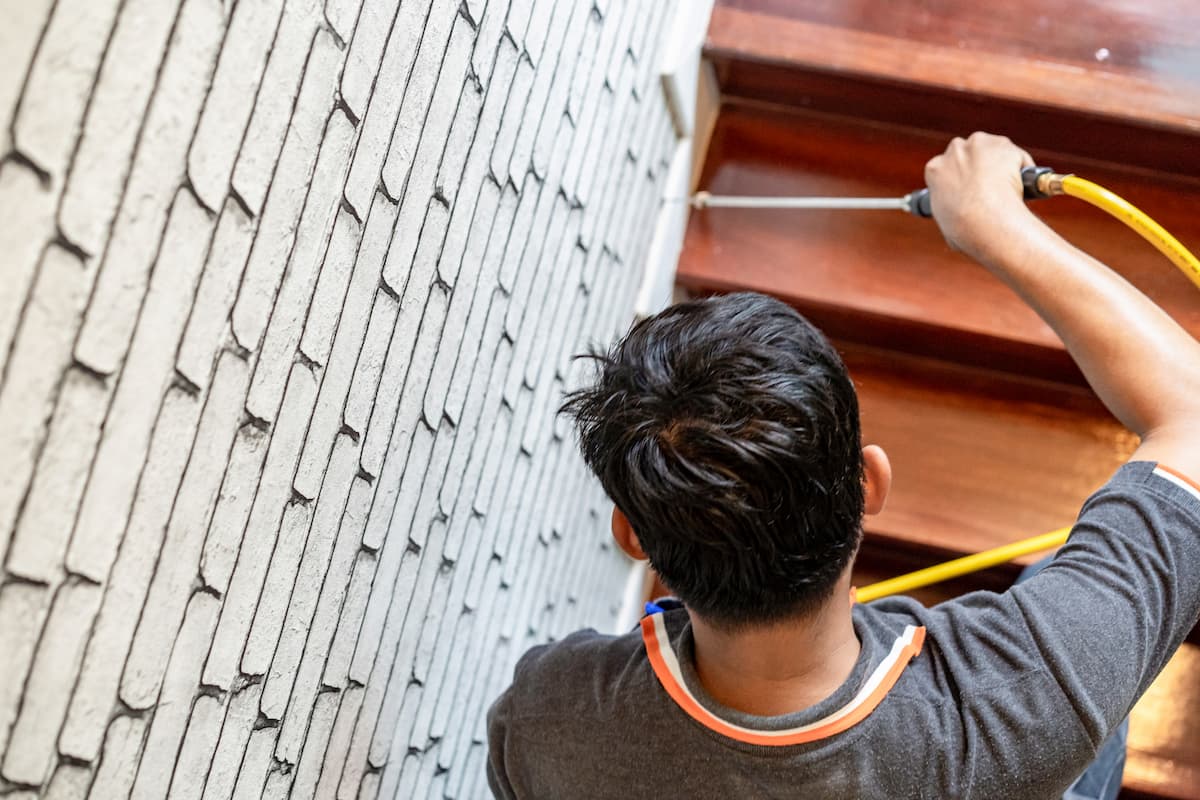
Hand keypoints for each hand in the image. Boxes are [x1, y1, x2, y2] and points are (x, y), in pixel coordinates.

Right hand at [924, 133, 1036, 261]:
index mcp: (935, 169)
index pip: (947, 167)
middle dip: (980, 165)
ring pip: (994, 150)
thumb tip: (960, 224)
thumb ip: (950, 212)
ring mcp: (979, 145)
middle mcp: (955, 151)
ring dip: (1001, 164)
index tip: (971, 188)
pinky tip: (1022, 186)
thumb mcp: (945, 221)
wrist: (984, 220)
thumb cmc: (964, 229)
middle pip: (970, 152)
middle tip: (992, 187)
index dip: (961, 178)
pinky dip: (1022, 169)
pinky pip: (1016, 156)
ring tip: (1009, 188)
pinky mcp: (1003, 145)